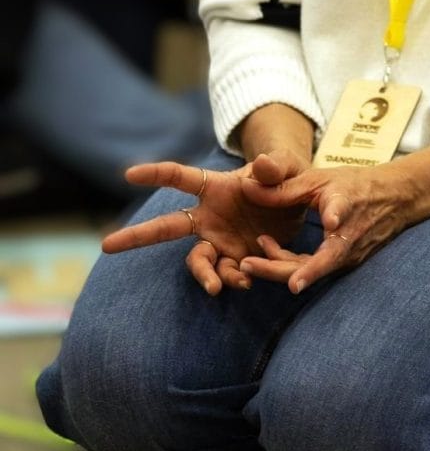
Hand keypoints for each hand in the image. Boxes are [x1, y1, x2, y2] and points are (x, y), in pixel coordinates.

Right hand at [101, 150, 309, 294]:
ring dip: (204, 274)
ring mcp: (220, 241)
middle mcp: (209, 216)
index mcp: (216, 187)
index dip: (156, 174)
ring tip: (215, 287)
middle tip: (106, 245)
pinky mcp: (235, 261)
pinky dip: (233, 280)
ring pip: (197, 262)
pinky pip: (226, 275)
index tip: (129, 173)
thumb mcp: (287, 169)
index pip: (180, 177)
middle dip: (136, 235)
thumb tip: (262, 163)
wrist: (303, 208)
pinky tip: (246, 282)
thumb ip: (276, 167)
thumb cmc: (287, 180)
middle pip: (166, 227)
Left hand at [238, 157, 413, 293]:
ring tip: (249, 261)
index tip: (331, 221)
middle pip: (317, 260)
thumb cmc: (352, 185)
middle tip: (248, 263)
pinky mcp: (346, 263)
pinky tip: (271, 252)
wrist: (393, 199)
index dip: (335, 216)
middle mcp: (351, 236)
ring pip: (312, 270)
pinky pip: (316, 269)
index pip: (341, 213)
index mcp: (346, 204)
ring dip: (280, 267)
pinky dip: (292, 265)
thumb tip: (245, 187)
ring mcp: (350, 255)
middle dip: (280, 267)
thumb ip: (282, 188)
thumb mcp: (318, 179)